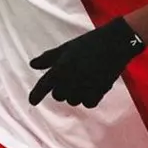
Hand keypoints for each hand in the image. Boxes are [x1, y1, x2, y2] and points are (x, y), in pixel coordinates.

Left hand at [28, 17, 145, 107]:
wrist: (115, 43)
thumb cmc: (88, 43)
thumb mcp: (65, 48)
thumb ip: (48, 58)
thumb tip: (32, 65)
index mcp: (60, 68)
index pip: (44, 85)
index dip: (36, 94)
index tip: (32, 101)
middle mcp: (70, 80)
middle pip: (58, 96)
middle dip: (61, 89)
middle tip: (72, 76)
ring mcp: (84, 88)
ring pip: (73, 100)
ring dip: (75, 93)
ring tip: (84, 78)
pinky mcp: (99, 93)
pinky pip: (88, 103)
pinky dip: (88, 97)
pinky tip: (93, 85)